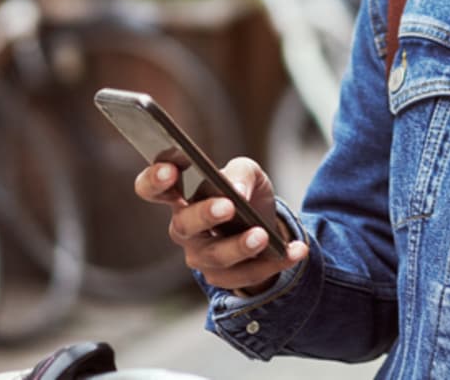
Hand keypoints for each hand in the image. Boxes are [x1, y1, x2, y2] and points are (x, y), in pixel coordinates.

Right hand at [133, 156, 309, 293]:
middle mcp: (184, 227)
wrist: (266, 225)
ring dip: (240, 246)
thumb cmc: (245, 192)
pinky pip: (246, 274)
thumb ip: (240, 172)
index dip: (154, 181)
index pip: (153, 188)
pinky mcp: (223, 277)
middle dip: (204, 215)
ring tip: (262, 236)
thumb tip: (236, 190)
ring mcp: (201, 255)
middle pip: (184, 224)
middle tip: (227, 206)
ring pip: (216, 256)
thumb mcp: (248, 172)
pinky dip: (274, 262)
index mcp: (181, 195)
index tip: (170, 171)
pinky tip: (295, 251)